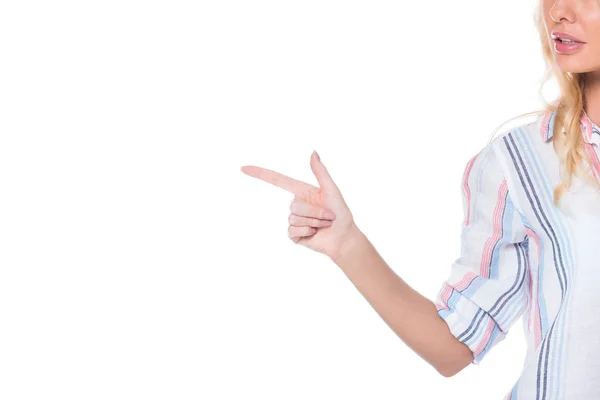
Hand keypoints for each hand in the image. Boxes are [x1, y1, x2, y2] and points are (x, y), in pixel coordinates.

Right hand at [240, 151, 357, 259]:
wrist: (343, 238)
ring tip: (323, 225)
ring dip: (314, 222)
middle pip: (294, 206)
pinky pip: (292, 230)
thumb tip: (313, 152)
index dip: (260, 173)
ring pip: (294, 218)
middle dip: (315, 212)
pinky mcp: (293, 234)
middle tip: (328, 217)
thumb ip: (321, 172)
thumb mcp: (332, 190)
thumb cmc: (341, 213)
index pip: (277, 180)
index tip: (243, 168)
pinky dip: (307, 232)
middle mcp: (296, 204)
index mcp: (302, 191)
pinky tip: (314, 233)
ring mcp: (293, 220)